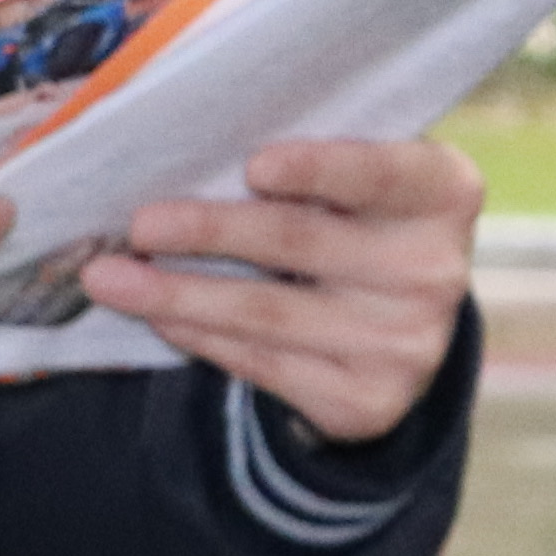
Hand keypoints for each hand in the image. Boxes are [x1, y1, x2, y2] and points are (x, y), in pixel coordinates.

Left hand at [80, 136, 486, 445]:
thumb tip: (192, 153)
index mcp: (443, 191)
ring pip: (268, 313)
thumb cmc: (360, 218)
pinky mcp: (367, 402)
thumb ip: (310, 162)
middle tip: (139, 223)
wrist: (403, 320)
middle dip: (209, 231)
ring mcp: (406, 345)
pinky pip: (264, 365)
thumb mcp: (362, 177)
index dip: (318, 169)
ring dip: (178, 293)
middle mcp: (434, 270)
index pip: (379, 174)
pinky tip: (160, 315)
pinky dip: (202, 337)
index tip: (252, 165)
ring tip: (112, 278)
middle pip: (301, 243)